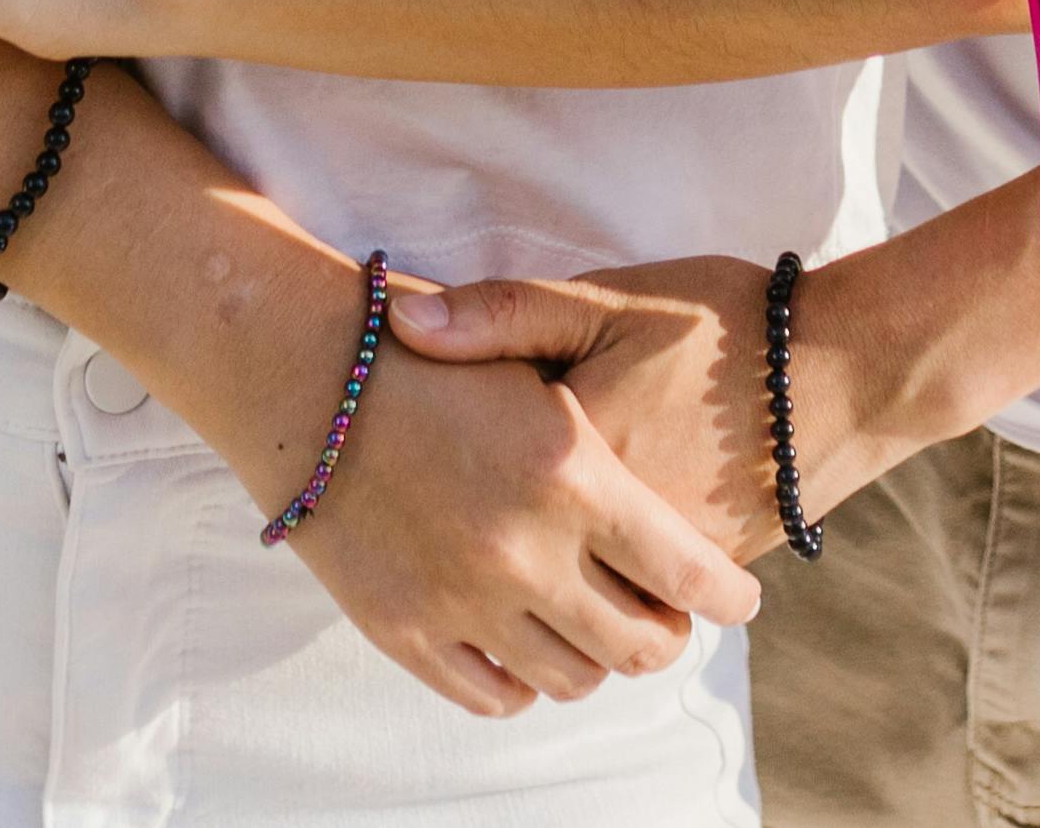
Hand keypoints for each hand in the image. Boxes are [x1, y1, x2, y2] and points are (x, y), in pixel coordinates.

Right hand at [262, 301, 765, 714]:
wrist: (301, 365)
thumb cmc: (432, 347)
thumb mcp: (539, 350)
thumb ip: (613, 421)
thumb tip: (678, 494)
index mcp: (573, 475)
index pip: (688, 572)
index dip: (727, 594)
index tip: (738, 599)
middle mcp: (525, 551)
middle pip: (637, 643)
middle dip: (666, 636)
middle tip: (664, 615)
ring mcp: (460, 599)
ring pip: (570, 678)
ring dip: (596, 660)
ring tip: (594, 625)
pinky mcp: (402, 629)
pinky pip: (491, 694)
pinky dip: (523, 682)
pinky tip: (526, 644)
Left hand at [391, 257, 838, 562]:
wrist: (846, 367)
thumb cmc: (720, 324)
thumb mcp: (608, 301)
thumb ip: (501, 315)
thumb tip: (398, 319)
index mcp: (564, 457)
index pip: (466, 480)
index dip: (442, 458)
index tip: (425, 439)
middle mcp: (603, 530)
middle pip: (513, 559)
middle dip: (484, 543)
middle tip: (463, 510)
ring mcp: (656, 564)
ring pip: (575, 598)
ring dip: (548, 582)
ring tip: (523, 543)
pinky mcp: (702, 575)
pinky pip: (634, 601)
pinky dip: (611, 584)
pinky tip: (598, 547)